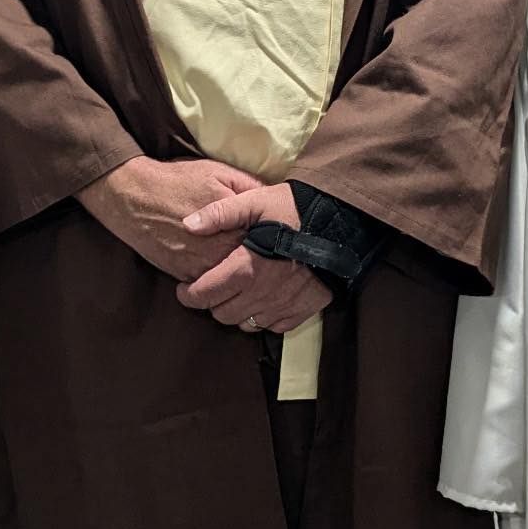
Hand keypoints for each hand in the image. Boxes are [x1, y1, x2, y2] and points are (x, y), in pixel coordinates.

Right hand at [77, 156, 262, 282]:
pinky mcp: (185, 276)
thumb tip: (275, 198)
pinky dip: (218, 282)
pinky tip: (221, 271)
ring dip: (240, 277)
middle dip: (261, 263)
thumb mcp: (220, 173)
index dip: (275, 241)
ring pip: (232, 282)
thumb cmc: (179, 181)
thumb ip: (251, 187)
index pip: (268, 242)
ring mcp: (202, 267)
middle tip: (267, 258)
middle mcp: (220, 252)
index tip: (279, 239)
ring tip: (245, 267)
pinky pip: (209, 287)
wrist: (134, 197)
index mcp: (235, 225)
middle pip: (252, 266)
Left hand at [176, 184, 332, 333]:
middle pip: (222, 314)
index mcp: (245, 268)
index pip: (204, 295)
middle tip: (211, 288)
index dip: (188, 295)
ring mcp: (284, 305)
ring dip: (237, 312)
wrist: (343, 223)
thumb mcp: (255, 200)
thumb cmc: (295, 209)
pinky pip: (275, 327)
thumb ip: (220, 213)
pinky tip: (262, 301)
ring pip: (246, 324)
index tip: (184, 289)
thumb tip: (187, 224)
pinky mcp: (304, 309)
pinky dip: (264, 318)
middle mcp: (262, 294)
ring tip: (236, 294)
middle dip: (211, 303)